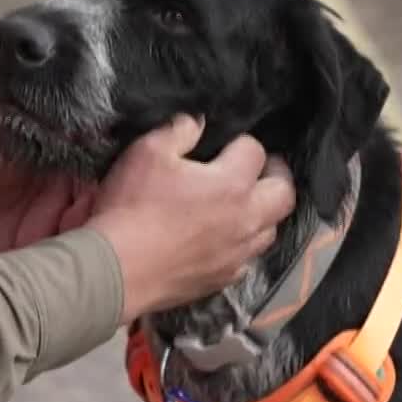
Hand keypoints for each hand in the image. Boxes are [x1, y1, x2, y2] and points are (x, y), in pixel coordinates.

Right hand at [83, 114, 295, 322]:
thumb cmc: (132, 209)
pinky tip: (225, 240)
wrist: (117, 270)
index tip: (229, 143)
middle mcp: (245, 219)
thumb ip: (179, 130)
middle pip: (284, 195)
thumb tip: (197, 123)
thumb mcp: (147, 152)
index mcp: (231, 183)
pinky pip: (246, 260)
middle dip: (277, 176)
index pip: (255, 151)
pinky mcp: (222, 279)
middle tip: (264, 168)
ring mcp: (236, 253)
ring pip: (270, 231)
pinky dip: (242, 246)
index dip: (242, 142)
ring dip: (263, 213)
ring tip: (246, 204)